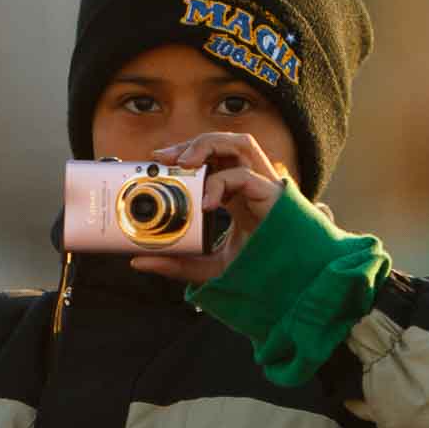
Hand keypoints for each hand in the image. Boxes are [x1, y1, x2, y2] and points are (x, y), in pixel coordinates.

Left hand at [128, 132, 288, 286]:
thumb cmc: (257, 269)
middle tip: (161, 158)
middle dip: (192, 144)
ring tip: (183, 162)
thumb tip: (139, 261)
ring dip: (209, 145)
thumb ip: (177, 263)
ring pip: (241, 143)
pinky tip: (207, 203)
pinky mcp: (272, 195)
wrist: (289, 284)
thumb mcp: (209, 266)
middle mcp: (251, 184)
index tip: (156, 164)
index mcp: (237, 195)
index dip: (185, 155)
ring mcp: (264, 186)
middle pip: (224, 144)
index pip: (212, 161)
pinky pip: (244, 175)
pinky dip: (221, 183)